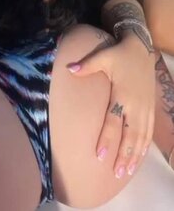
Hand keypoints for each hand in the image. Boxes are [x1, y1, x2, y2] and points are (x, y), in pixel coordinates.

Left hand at [67, 30, 154, 178]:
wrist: (141, 47)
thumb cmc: (119, 54)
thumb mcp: (103, 56)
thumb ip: (87, 65)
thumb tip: (69, 69)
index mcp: (122, 95)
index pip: (113, 122)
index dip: (107, 139)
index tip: (99, 155)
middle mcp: (135, 105)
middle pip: (130, 136)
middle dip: (124, 155)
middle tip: (116, 173)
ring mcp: (145, 108)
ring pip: (141, 137)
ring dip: (135, 155)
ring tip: (127, 171)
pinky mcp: (150, 107)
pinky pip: (149, 132)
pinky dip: (144, 146)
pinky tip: (139, 157)